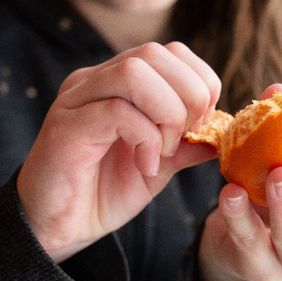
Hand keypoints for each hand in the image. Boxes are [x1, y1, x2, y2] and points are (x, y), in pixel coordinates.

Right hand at [17, 42, 219, 262]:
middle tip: (186, 137)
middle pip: (154, 53)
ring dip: (167, 112)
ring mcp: (77, 99)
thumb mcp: (158, 165)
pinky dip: (145, 138)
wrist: (57, 228)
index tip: (202, 123)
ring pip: (134, 73)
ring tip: (165, 150)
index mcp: (118, 82)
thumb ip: (187, 144)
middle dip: (187, 95)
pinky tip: (146, 166)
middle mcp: (95, 81)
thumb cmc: (103, 193)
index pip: (170, 52)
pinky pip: (116, 110)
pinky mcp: (65, 126)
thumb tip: (224, 130)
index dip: (199, 81)